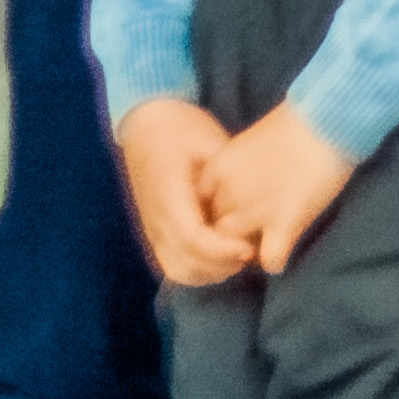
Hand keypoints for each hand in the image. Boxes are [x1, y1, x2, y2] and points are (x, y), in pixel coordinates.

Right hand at [117, 97, 250, 286]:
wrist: (147, 125)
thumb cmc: (181, 129)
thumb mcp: (208, 143)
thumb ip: (225, 177)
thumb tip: (251, 204)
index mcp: (167, 196)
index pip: (192, 239)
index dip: (221, 250)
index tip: (249, 247)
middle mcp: (155, 220)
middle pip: (185, 265)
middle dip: (220, 267)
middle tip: (250, 252)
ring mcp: (152, 229)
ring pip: (177, 271)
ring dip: (210, 272)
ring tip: (238, 256)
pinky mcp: (154, 232)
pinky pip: (173, 264)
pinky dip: (198, 269)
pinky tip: (222, 256)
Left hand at [198, 101, 357, 274]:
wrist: (331, 119)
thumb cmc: (298, 122)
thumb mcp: (252, 142)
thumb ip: (238, 168)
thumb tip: (241, 186)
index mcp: (218, 169)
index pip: (200, 207)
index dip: (217, 213)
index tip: (234, 213)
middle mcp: (229, 192)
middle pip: (215, 230)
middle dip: (229, 236)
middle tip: (250, 233)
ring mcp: (254, 211)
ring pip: (236, 249)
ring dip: (248, 251)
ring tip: (264, 245)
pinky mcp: (284, 224)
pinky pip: (270, 260)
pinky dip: (275, 260)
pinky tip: (283, 251)